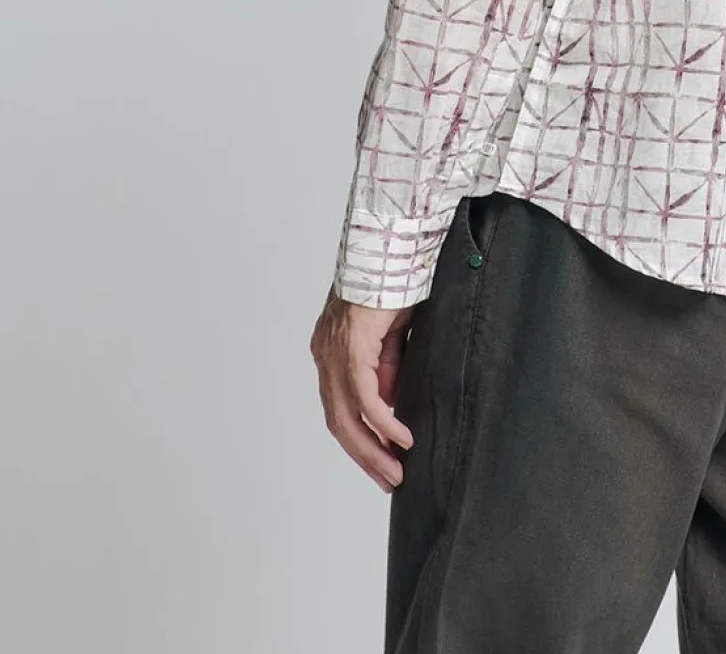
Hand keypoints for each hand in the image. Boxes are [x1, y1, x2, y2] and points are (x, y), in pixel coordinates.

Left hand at [310, 287, 417, 491]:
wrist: (391, 246)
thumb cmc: (393, 282)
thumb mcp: (392, 335)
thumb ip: (386, 367)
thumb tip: (388, 404)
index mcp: (331, 351)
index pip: (339, 407)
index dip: (358, 439)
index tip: (380, 462)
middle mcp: (325, 355)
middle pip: (338, 420)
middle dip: (364, 455)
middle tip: (388, 480)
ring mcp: (334, 352)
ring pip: (346, 415)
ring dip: (372, 448)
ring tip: (395, 471)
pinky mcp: (352, 347)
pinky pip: (365, 396)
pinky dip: (383, 422)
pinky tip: (401, 439)